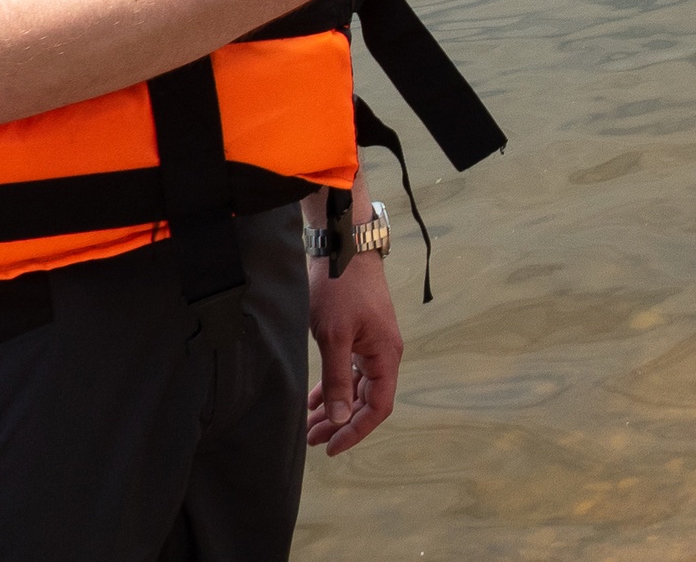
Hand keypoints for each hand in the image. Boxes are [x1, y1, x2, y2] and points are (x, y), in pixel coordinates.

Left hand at [306, 238, 401, 455]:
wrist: (342, 246)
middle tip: (312, 441)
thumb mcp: (334, 336)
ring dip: (335, 408)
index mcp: (385, 355)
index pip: (378, 407)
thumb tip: (340, 418)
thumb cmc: (341, 288)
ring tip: (310, 426)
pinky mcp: (358, 334)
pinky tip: (314, 400)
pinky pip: (349, 371)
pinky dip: (333, 387)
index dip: (356, 431)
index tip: (330, 447)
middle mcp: (383, 352)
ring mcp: (371, 343)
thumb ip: (338, 379)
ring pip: (356, 387)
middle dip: (341, 423)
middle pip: (366, 400)